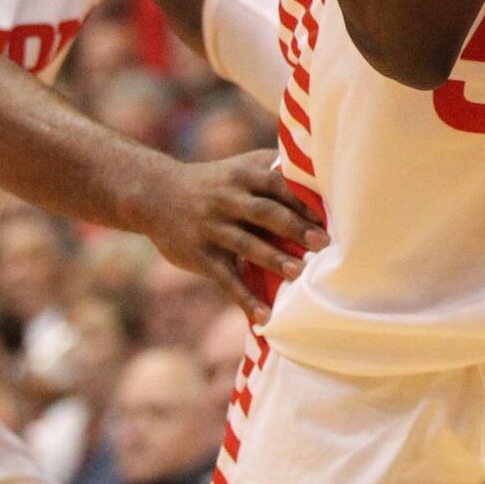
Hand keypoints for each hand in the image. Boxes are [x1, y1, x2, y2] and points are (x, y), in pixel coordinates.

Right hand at [140, 150, 327, 325]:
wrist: (155, 194)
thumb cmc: (214, 183)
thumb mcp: (239, 167)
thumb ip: (273, 171)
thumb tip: (322, 176)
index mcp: (243, 175)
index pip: (277, 183)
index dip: (301, 198)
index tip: (328, 214)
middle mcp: (227, 199)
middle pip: (264, 212)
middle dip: (294, 227)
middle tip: (323, 243)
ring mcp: (212, 227)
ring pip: (246, 245)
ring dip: (273, 259)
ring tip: (299, 273)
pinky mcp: (200, 255)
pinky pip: (226, 279)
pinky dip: (245, 298)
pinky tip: (264, 316)